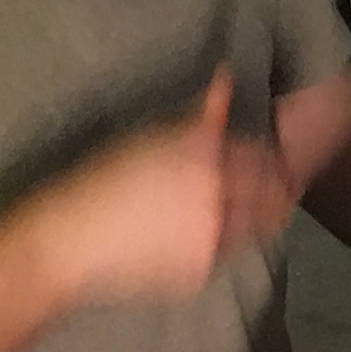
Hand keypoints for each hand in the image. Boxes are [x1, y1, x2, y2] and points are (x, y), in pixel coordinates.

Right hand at [15, 73, 299, 311]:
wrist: (72, 241)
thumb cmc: (102, 180)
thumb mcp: (150, 137)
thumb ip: (199, 116)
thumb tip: (226, 80)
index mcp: (205, 157)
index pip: (262, 156)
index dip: (272, 157)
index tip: (273, 157)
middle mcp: (218, 198)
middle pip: (272, 194)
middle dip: (278, 188)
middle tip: (276, 184)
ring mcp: (213, 238)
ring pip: (257, 226)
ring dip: (259, 216)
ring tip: (244, 210)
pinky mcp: (203, 270)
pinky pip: (228, 251)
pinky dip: (228, 240)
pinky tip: (207, 234)